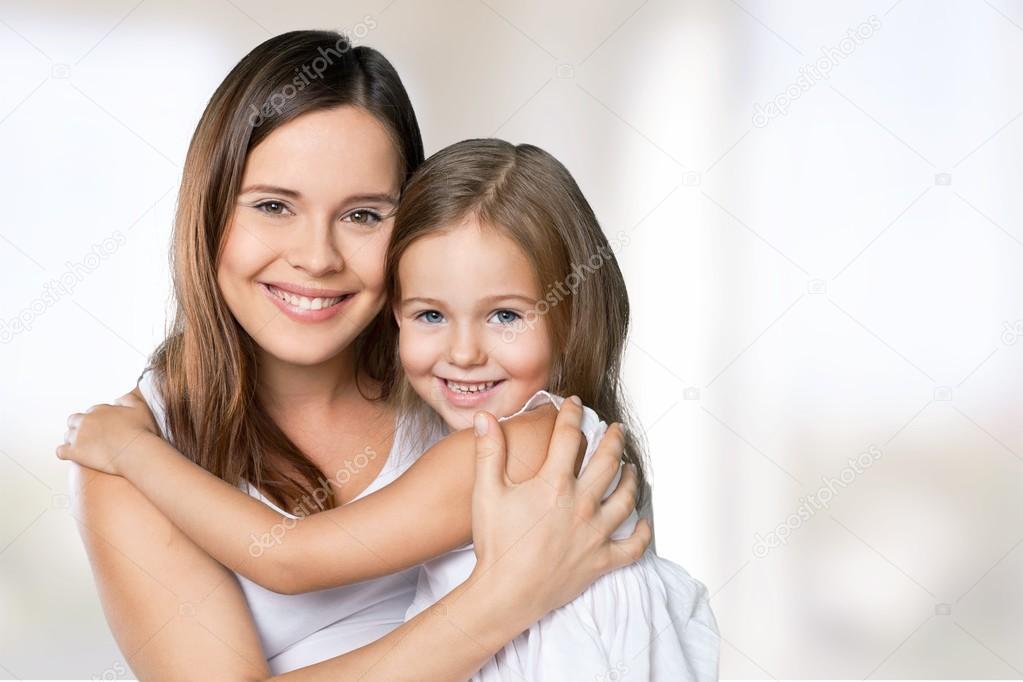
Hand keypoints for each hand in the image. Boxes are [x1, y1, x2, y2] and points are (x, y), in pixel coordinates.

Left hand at [56, 392, 158, 475]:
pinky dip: (64, 452)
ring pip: (67, 435)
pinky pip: (60, 451)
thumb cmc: (141, 431)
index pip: (92, 412)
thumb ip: (127, 399)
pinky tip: (73, 455)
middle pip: (74, 421)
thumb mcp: (140, 408)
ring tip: (84, 447)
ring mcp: (78, 436)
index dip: (98, 420)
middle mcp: (86, 420)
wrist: (136, 452)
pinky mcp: (75, 452)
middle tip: (90, 436)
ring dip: (73, 440)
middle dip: (80, 426)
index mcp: (99, 410)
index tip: (106, 428)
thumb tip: (117, 399)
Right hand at [468, 396, 650, 618]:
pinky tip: (643, 522)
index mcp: (555, 484)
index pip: (569, 438)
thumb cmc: (496, 544)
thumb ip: (489, 451)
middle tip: (616, 429)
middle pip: (608, 462)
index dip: (571, 415)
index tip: (574, 404)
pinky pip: (633, 546)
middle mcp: (582, 504)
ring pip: (626, 498)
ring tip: (630, 467)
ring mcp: (595, 533)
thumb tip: (486, 418)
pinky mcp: (601, 560)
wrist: (505, 593)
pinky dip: (641, 533)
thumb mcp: (487, 492)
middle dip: (614, 440)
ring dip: (631, 479)